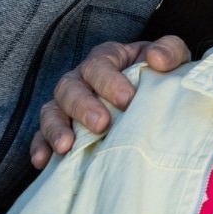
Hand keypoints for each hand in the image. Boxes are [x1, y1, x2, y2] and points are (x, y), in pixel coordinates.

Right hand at [27, 35, 190, 167]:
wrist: (155, 97)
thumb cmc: (160, 76)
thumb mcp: (172, 59)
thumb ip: (170, 52)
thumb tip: (157, 59)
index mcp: (107, 58)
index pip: (99, 64)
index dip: (109, 81)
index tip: (127, 100)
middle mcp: (81, 78)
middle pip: (70, 87)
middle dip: (83, 106)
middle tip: (101, 124)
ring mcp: (67, 103)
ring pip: (51, 110)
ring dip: (56, 128)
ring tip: (66, 147)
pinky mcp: (60, 128)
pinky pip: (41, 135)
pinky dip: (40, 146)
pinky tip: (44, 161)